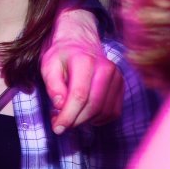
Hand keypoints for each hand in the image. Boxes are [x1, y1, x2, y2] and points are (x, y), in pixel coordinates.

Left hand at [41, 9, 122, 131]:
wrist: (80, 41)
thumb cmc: (62, 55)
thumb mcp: (48, 65)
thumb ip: (53, 85)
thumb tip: (60, 105)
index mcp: (85, 62)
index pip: (79, 96)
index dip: (68, 116)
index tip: (57, 128)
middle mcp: (106, 69)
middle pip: (93, 106)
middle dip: (75, 121)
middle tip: (59, 123)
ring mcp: (117, 77)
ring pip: (104, 112)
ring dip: (85, 121)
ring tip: (69, 114)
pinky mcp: (121, 86)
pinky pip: (112, 112)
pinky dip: (97, 119)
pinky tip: (84, 112)